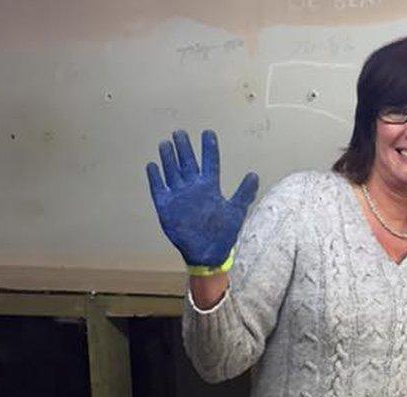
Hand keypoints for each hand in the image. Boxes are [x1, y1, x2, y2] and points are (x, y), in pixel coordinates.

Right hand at [146, 130, 258, 266]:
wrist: (207, 253)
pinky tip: (152, 165)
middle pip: (188, 163)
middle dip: (184, 148)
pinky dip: (155, 178)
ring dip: (169, 158)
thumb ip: (244, 193)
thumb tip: (254, 175)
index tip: (208, 133)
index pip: (210, 163)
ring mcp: (179, 196)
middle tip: (180, 132)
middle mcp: (193, 188)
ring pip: (172, 172)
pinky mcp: (166, 206)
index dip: (209, 148)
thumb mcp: (236, 211)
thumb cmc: (223, 234)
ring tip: (166, 143)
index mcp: (210, 187)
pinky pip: (159, 189)